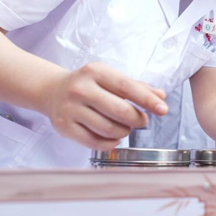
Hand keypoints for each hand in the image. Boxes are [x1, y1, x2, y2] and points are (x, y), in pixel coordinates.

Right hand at [41, 62, 167, 149]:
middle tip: (142, 120)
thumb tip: (160, 97)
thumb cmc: (89, 84)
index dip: (147, 100)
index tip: (163, 109)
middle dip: (138, 119)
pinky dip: (111, 143)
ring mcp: (70, 109)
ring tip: (125, 127)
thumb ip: (136, 87)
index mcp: (95, 72)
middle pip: (120, 111)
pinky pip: (95, 142)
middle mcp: (81, 89)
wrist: (52, 91)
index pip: (127, 87)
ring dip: (125, 132)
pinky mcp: (64, 127)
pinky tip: (114, 137)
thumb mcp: (110, 78)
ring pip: (109, 129)